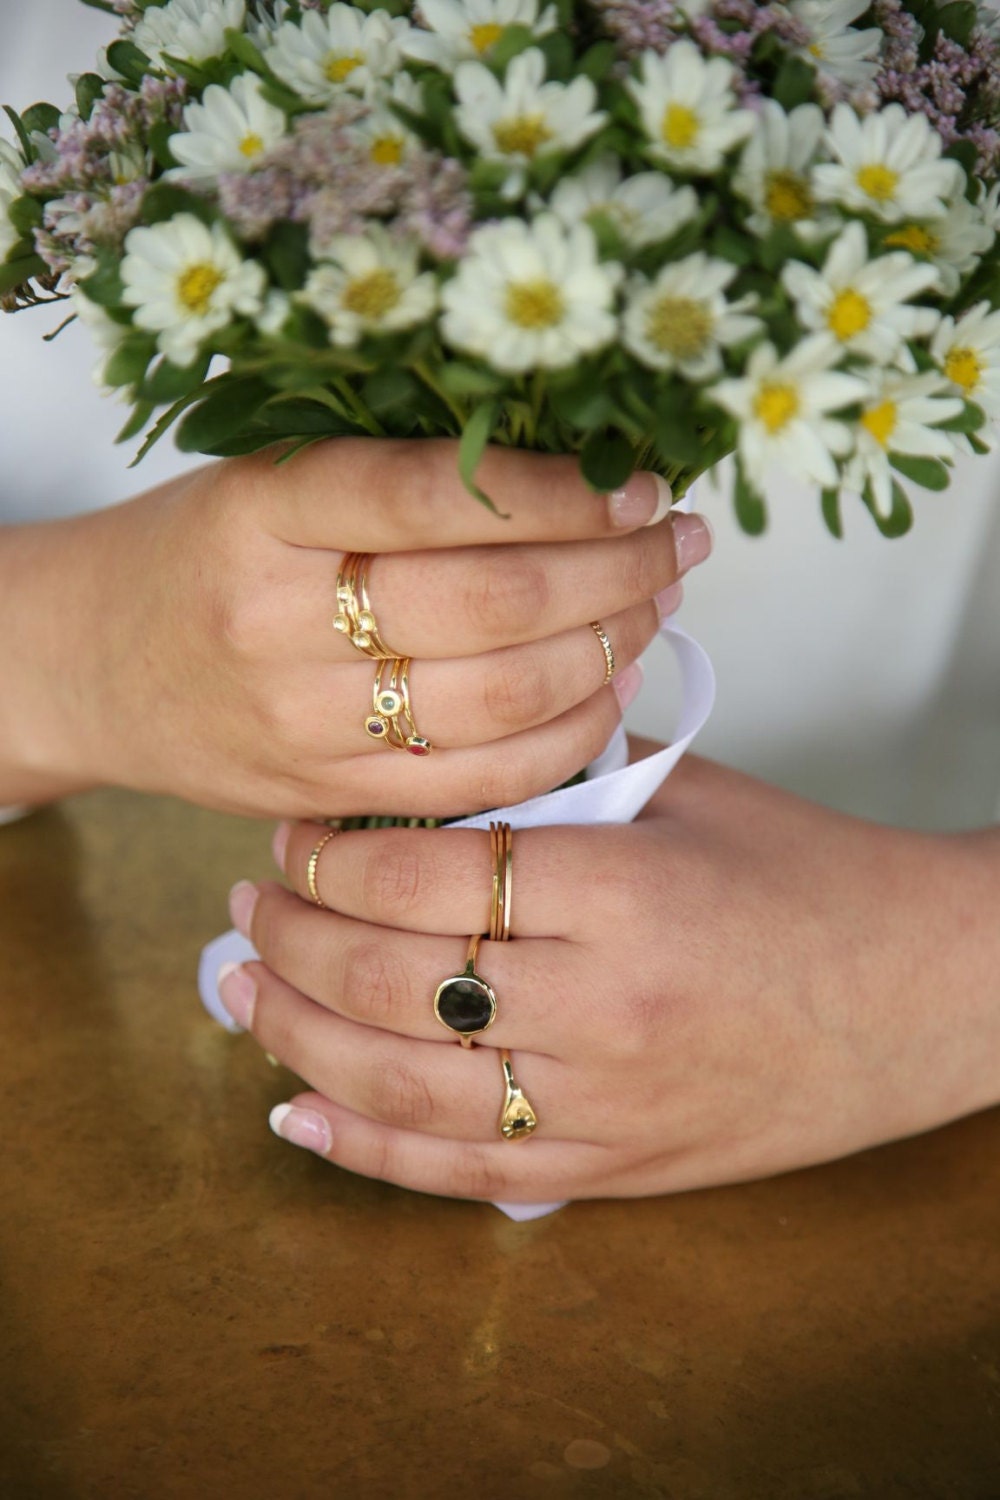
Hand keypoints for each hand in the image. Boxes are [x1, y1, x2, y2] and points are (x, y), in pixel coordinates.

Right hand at [0, 442, 707, 815]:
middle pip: (495, 601)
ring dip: (611, 648)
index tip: (637, 481)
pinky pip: (480, 780)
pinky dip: (569, 736)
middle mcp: (277, 616)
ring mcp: (301, 720)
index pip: (439, 491)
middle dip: (618, 570)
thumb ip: (396, 478)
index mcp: (263, 508)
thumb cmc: (202, 555)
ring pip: (503, 698)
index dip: (562, 490)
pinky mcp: (326, 796)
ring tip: (655, 606)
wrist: (95, 665)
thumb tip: (579, 475)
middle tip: (676, 542)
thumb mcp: (268, 481)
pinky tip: (609, 689)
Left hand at [217, 749, 999, 1200]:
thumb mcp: (689, 797)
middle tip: (244, 904)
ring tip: (240, 989)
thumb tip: (432, 769)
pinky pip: (464, 1171)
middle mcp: (603, 1004)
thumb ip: (562, 779)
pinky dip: (365, 1148)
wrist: (925, 993)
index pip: (425, 873)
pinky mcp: (618, 1166)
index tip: (294, 835)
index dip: (332, 854)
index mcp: (623, 890)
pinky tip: (294, 1114)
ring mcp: (607, 1102)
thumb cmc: (812, 876)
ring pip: (402, 1084)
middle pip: (390, 980)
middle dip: (289, 938)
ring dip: (296, 1037)